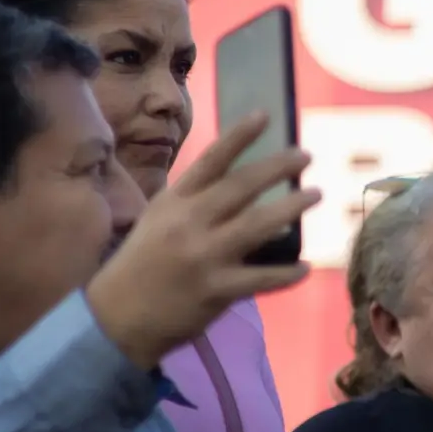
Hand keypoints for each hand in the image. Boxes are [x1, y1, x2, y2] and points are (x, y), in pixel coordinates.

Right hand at [86, 116, 316, 370]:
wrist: (117, 316)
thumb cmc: (142, 263)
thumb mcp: (159, 220)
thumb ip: (195, 201)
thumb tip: (242, 184)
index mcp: (174, 202)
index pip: (210, 161)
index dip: (238, 137)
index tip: (264, 115)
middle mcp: (189, 223)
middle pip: (240, 187)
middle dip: (277, 168)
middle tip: (306, 155)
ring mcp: (204, 256)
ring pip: (257, 226)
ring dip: (291, 208)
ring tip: (316, 195)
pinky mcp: (216, 290)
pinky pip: (261, 279)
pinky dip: (286, 273)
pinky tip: (305, 266)